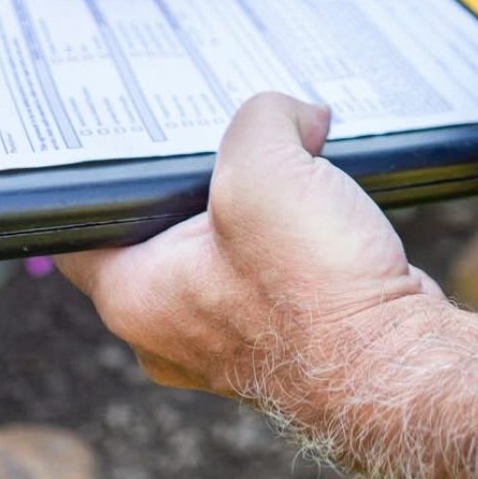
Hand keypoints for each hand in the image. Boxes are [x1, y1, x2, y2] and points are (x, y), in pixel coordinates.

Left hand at [57, 93, 443, 400]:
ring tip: (295, 161)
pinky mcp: (282, 333)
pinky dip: (295, 230)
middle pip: (164, 225)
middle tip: (239, 133)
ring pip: (224, 244)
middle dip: (206, 173)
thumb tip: (295, 115)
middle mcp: (171, 325)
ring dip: (259, 201)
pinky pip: (272, 265)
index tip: (146, 131)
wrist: (394, 363)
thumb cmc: (315, 289)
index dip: (111, 170)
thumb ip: (261, 119)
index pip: (83, 225)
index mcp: (136, 295)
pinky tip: (327, 201)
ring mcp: (227, 334)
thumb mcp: (267, 170)